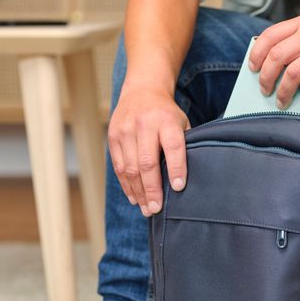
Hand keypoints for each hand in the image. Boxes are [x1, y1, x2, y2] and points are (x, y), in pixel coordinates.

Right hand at [108, 85, 189, 216]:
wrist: (141, 91)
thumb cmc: (166, 114)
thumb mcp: (181, 122)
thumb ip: (185, 145)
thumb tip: (186, 179)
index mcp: (166, 121)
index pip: (173, 146)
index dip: (176, 168)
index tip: (179, 187)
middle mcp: (144, 125)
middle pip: (147, 162)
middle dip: (152, 189)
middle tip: (157, 209)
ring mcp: (125, 131)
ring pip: (130, 168)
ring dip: (139, 192)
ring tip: (147, 209)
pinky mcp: (113, 137)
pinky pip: (118, 166)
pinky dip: (126, 185)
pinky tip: (135, 198)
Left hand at [248, 13, 299, 107]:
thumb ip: (299, 40)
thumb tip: (277, 64)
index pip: (269, 36)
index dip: (257, 54)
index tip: (253, 68)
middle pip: (276, 56)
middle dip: (266, 78)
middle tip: (264, 90)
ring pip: (292, 72)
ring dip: (283, 90)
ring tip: (281, 101)